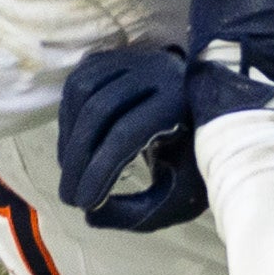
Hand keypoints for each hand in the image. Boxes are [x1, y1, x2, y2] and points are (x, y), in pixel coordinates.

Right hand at [56, 37, 202, 232]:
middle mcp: (157, 70)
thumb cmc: (194, 161)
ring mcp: (133, 59)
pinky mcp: (114, 59)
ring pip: (81, 94)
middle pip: (98, 111)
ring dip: (68, 140)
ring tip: (70, 173)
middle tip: (69, 197)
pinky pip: (76, 86)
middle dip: (77, 161)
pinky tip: (71, 149)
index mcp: (181, 100)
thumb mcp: (178, 195)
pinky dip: (68, 120)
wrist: (205, 118)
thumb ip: (138, 212)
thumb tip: (89, 214)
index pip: (127, 134)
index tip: (84, 205)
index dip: (99, 171)